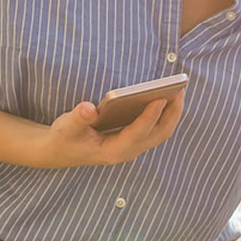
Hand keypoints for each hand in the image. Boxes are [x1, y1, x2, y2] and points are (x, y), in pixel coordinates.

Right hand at [31, 91, 185, 168]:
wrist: (61, 152)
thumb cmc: (64, 138)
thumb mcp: (65, 128)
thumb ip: (77, 118)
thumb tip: (89, 108)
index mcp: (112, 151)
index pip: (137, 134)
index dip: (150, 117)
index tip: (160, 98)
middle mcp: (127, 151)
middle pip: (158, 134)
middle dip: (171, 113)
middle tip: (180, 89)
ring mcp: (133, 146)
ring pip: (161, 131)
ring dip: (172, 112)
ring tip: (179, 88)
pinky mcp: (134, 139)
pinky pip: (156, 126)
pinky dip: (164, 112)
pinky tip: (168, 93)